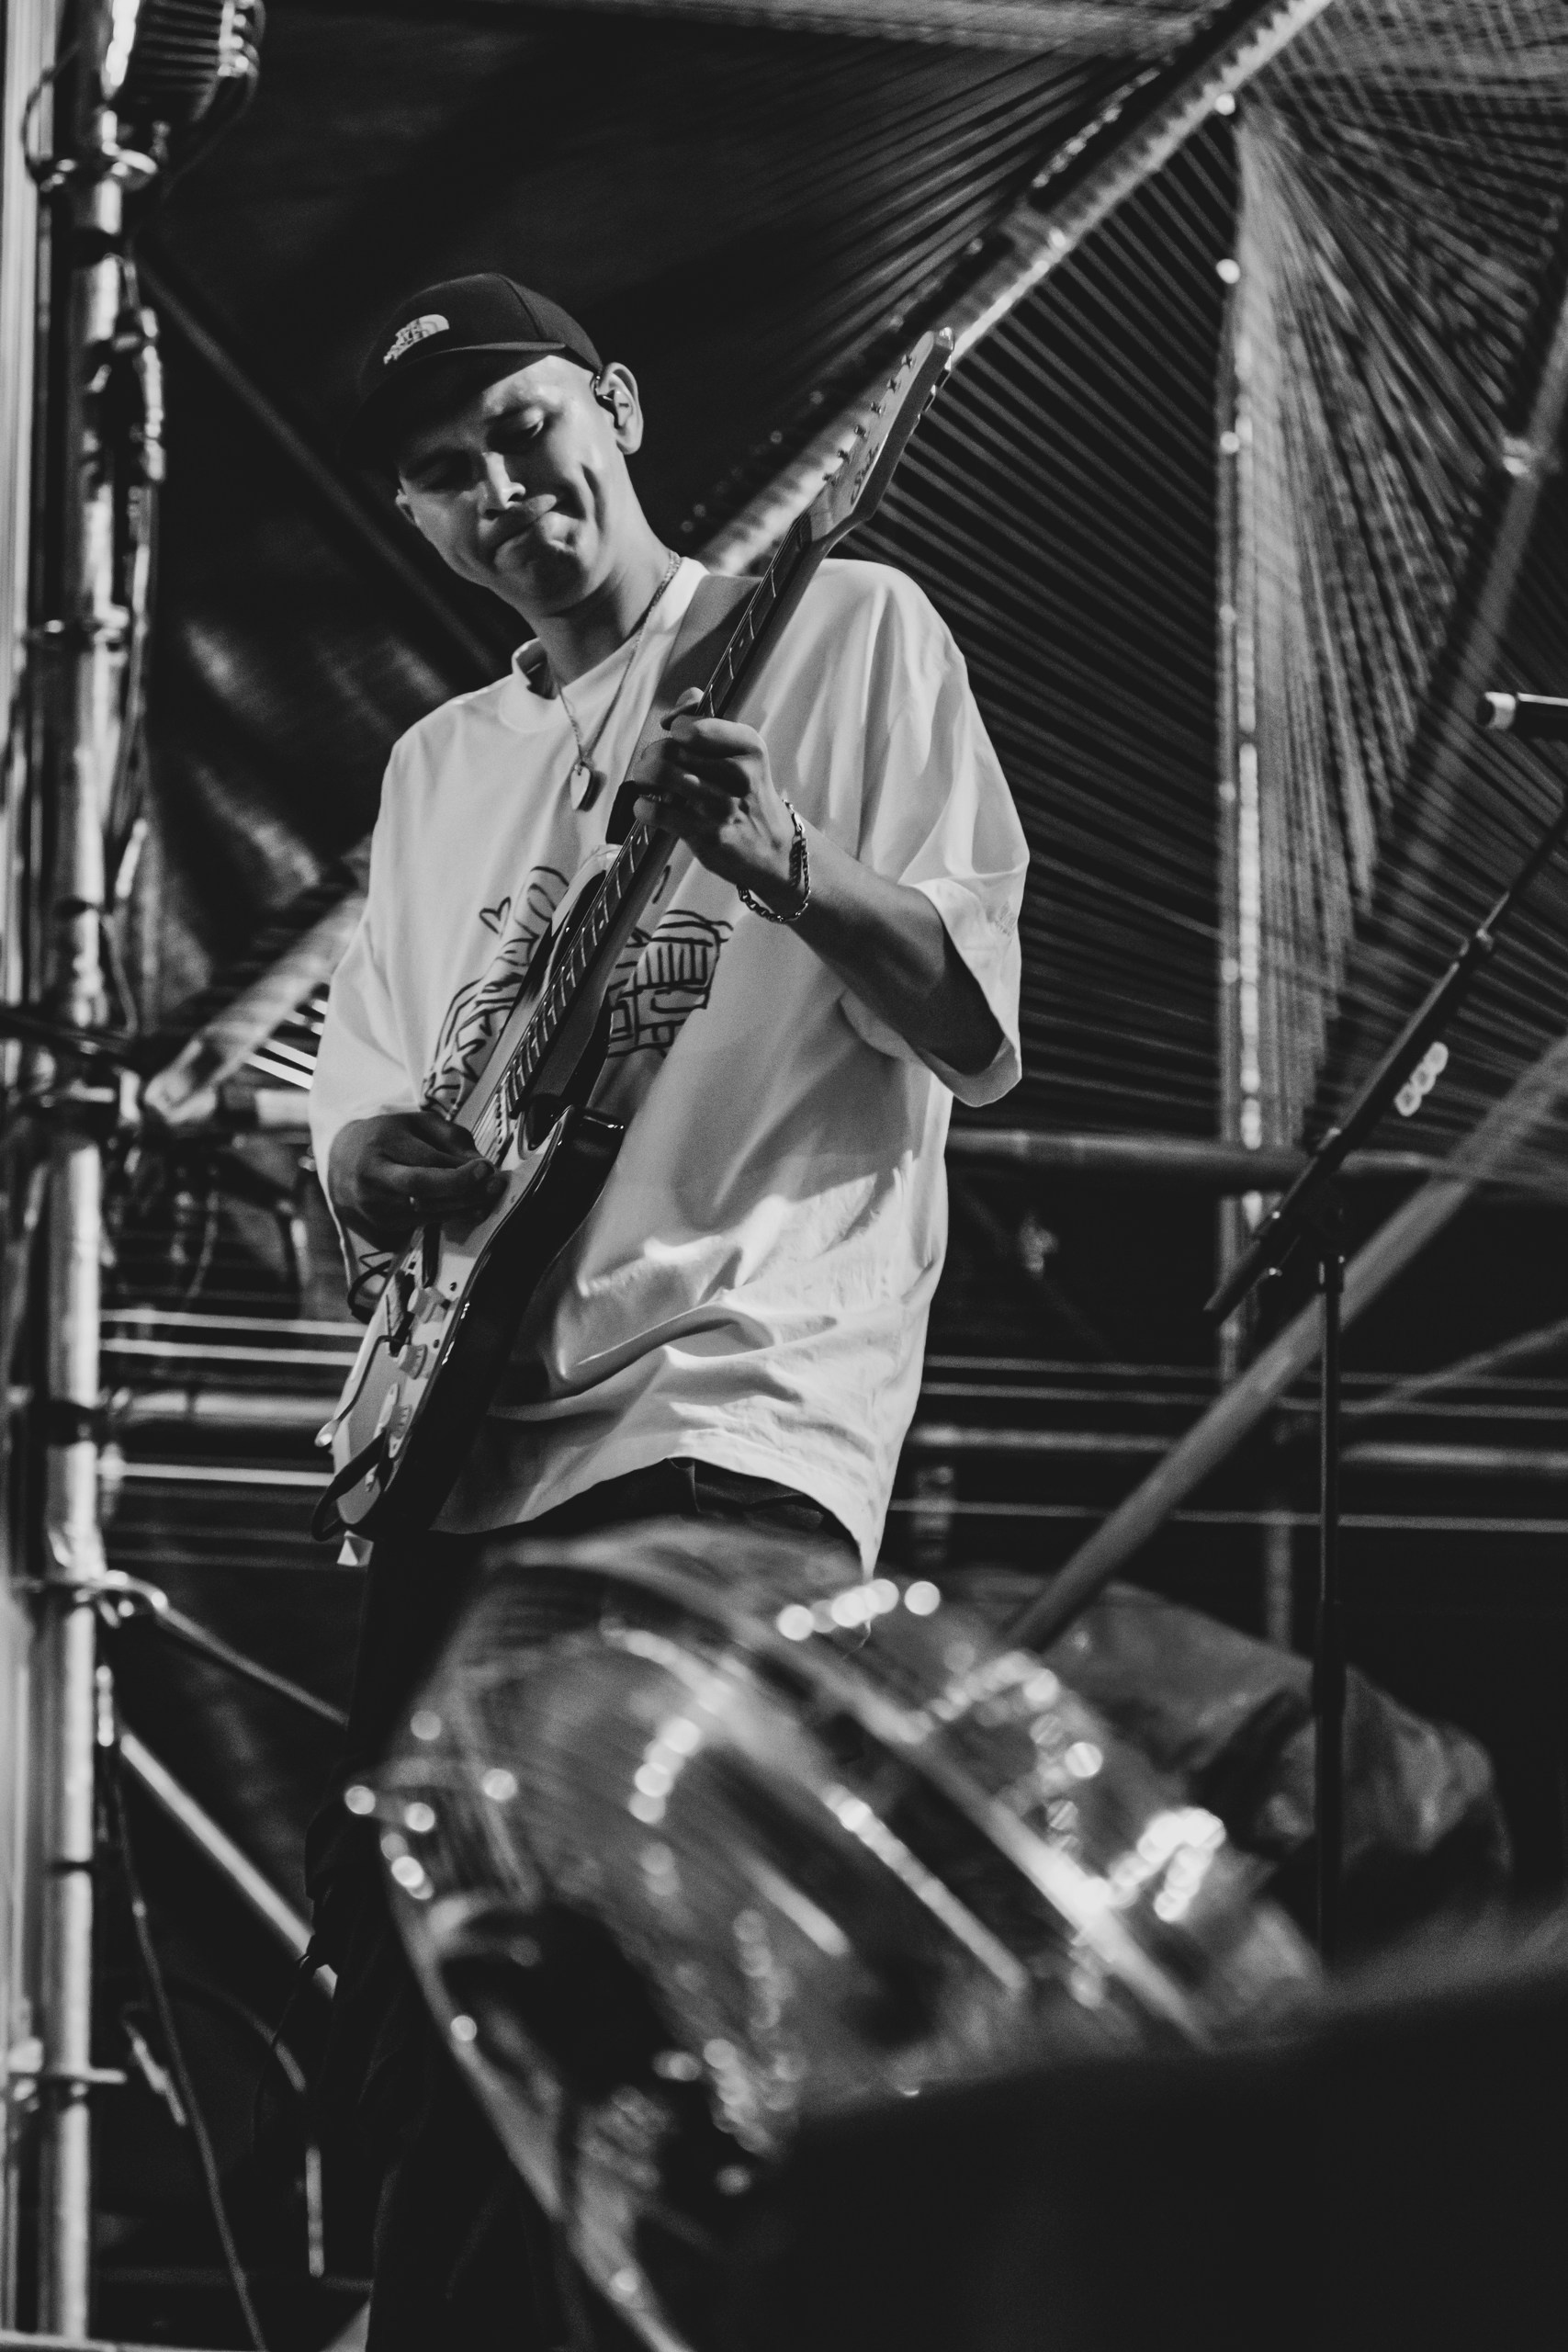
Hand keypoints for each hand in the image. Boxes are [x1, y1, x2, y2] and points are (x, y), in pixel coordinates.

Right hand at [327, 1109, 503, 1243]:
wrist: (341, 1162)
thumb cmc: (386, 1137)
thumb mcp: (417, 1123)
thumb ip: (451, 1137)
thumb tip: (480, 1163)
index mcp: (380, 1147)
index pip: (425, 1164)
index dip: (460, 1171)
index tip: (486, 1168)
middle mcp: (372, 1181)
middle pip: (423, 1193)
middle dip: (465, 1192)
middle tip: (493, 1186)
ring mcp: (374, 1208)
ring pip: (427, 1213)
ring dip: (463, 1207)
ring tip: (487, 1196)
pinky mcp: (380, 1227)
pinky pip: (422, 1225)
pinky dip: (449, 1217)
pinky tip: (467, 1208)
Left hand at [632, 687, 799, 908]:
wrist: (771, 848)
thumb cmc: (746, 793)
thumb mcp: (743, 753)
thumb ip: (712, 720)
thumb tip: (688, 696)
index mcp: (749, 746)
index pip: (692, 725)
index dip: (675, 728)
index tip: (676, 737)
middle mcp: (738, 774)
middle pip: (670, 748)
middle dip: (652, 754)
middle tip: (652, 763)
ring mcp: (722, 806)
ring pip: (660, 774)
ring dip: (643, 775)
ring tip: (646, 781)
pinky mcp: (706, 834)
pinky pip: (656, 810)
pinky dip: (642, 806)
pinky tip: (647, 807)